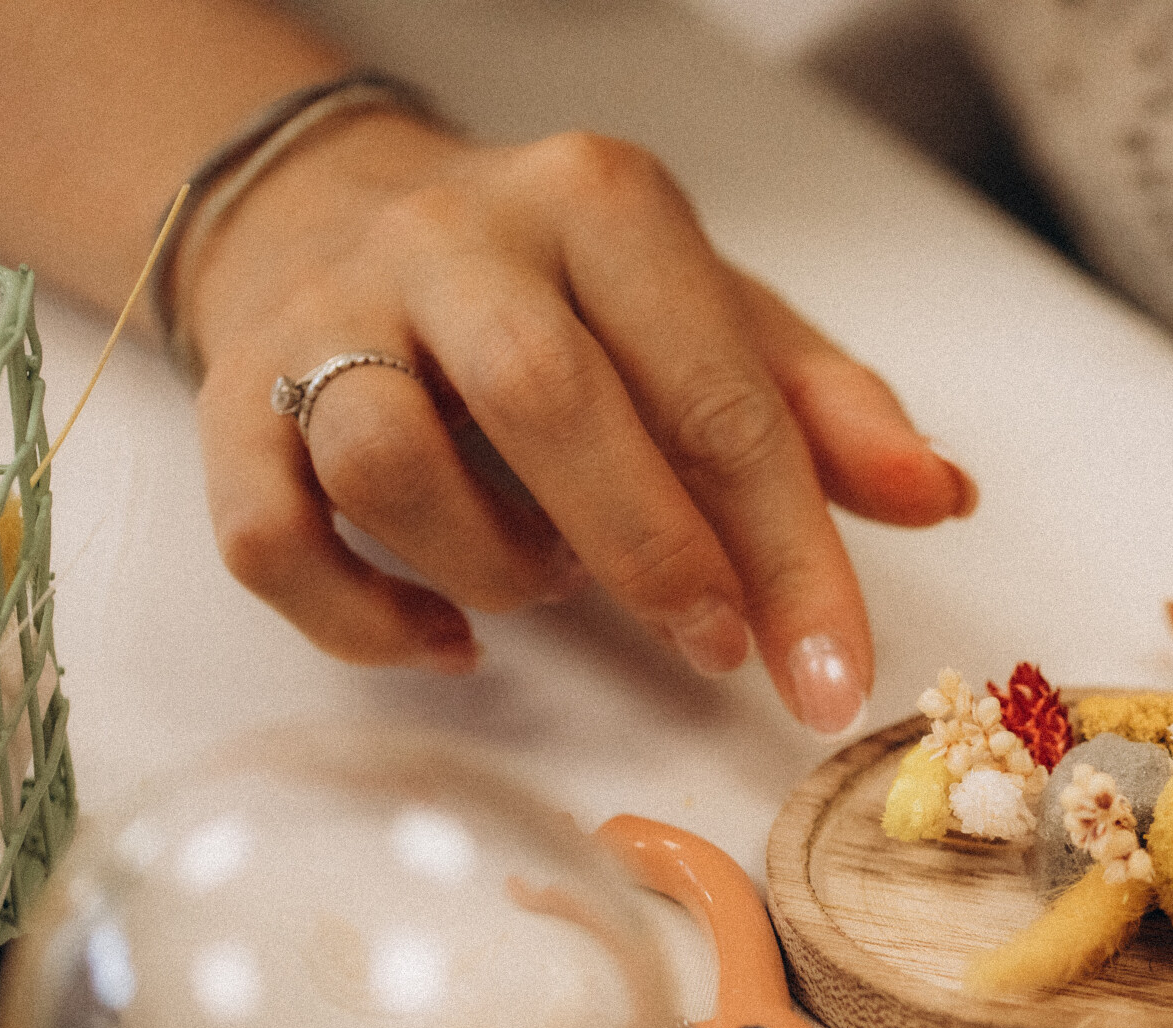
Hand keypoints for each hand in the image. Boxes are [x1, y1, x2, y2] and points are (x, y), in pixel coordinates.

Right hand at [178, 110, 972, 722]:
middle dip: (650, 552)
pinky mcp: (233, 407)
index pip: (717, 390)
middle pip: (546, 400)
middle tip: (708, 642)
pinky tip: (445, 636)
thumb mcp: (713, 318)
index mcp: (601, 205)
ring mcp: (328, 318)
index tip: (834, 677)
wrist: (333, 215)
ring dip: (498, 568)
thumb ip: (825, 409)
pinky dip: (366, 619)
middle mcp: (457, 241)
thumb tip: (939, 495)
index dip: (789, 551)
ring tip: (555, 579)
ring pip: (392, 465)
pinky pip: (271, 540)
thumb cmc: (567, 297)